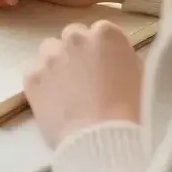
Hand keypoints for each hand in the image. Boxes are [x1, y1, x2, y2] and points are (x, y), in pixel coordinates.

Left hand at [24, 21, 142, 147]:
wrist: (103, 140)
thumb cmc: (131, 111)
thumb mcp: (139, 75)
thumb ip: (120, 56)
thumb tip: (111, 58)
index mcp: (105, 33)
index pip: (100, 32)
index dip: (101, 51)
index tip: (104, 67)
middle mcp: (75, 37)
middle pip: (73, 37)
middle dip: (77, 52)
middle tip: (84, 78)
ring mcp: (50, 55)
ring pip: (50, 50)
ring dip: (57, 63)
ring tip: (66, 89)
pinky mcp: (32, 76)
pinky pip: (34, 73)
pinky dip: (41, 83)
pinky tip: (52, 101)